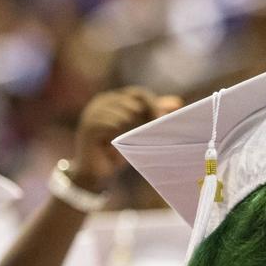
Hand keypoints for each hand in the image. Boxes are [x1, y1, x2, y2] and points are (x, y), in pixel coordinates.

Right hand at [69, 87, 183, 189]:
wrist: (95, 172)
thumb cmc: (116, 151)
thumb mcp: (137, 131)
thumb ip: (153, 114)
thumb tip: (177, 102)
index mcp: (113, 99)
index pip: (139, 93)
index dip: (153, 105)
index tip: (164, 119)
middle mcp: (102, 101)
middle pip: (133, 101)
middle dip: (147, 115)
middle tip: (156, 130)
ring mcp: (93, 113)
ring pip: (124, 113)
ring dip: (134, 127)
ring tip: (135, 140)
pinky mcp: (89, 127)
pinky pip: (112, 124)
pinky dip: (121, 132)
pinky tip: (122, 142)